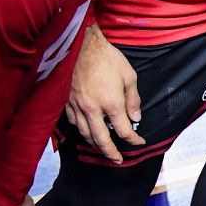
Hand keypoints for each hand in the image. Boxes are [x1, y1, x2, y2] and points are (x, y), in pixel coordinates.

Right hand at [65, 25, 142, 161]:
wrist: (81, 45)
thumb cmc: (108, 58)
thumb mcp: (129, 76)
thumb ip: (133, 100)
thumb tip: (136, 118)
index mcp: (111, 103)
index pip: (124, 131)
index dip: (134, 139)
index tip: (140, 141)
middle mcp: (92, 109)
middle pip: (101, 140)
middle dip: (111, 153)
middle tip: (118, 160)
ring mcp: (76, 107)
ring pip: (85, 134)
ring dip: (95, 144)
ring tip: (103, 148)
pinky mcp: (65, 102)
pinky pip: (73, 123)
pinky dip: (81, 130)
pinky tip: (87, 131)